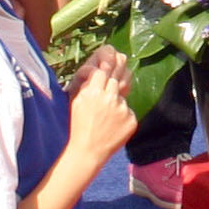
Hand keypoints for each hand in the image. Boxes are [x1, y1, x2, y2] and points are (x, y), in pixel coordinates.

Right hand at [69, 47, 137, 161]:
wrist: (88, 151)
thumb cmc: (79, 126)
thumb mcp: (77, 102)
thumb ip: (87, 85)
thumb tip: (96, 70)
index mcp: (94, 92)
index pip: (103, 70)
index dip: (107, 63)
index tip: (110, 58)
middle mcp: (110, 97)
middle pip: (118, 76)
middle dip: (119, 68)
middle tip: (121, 59)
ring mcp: (122, 108)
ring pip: (123, 94)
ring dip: (117, 98)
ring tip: (108, 111)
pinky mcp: (131, 119)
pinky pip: (129, 111)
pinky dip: (122, 115)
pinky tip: (113, 125)